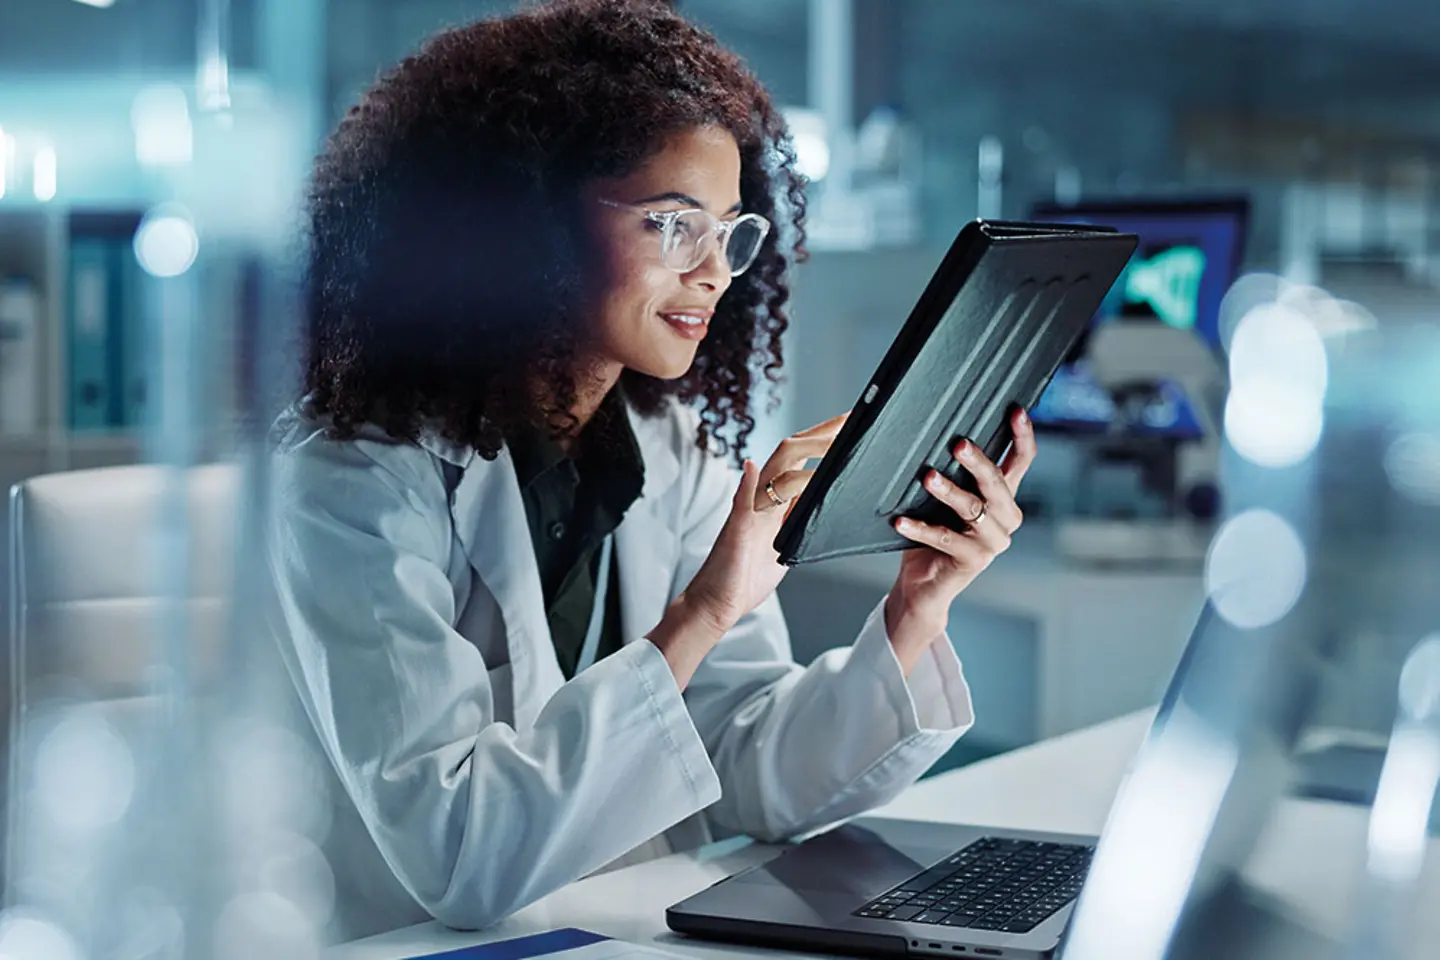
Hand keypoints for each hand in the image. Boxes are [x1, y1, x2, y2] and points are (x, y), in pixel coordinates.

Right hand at [649, 412, 846, 688]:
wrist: (716, 604)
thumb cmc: (746, 578)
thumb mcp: (784, 546)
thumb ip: (797, 522)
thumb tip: (820, 504)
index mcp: (772, 503)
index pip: (800, 461)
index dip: (822, 441)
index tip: (848, 426)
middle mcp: (759, 500)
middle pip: (789, 455)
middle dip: (820, 435)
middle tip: (848, 418)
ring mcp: (746, 513)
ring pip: (772, 472)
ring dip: (801, 453)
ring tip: (829, 441)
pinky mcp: (734, 531)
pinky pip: (739, 504)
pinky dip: (746, 484)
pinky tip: (752, 466)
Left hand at [886, 407, 1036, 672]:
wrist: (924, 583)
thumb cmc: (934, 530)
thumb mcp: (946, 498)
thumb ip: (953, 472)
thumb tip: (938, 430)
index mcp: (1004, 497)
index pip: (1021, 461)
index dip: (1023, 436)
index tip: (1016, 410)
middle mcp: (1005, 518)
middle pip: (997, 484)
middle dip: (979, 463)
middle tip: (959, 444)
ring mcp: (992, 543)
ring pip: (973, 510)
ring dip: (948, 492)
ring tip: (927, 478)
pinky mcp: (973, 562)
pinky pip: (945, 539)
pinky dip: (921, 528)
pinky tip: (901, 520)